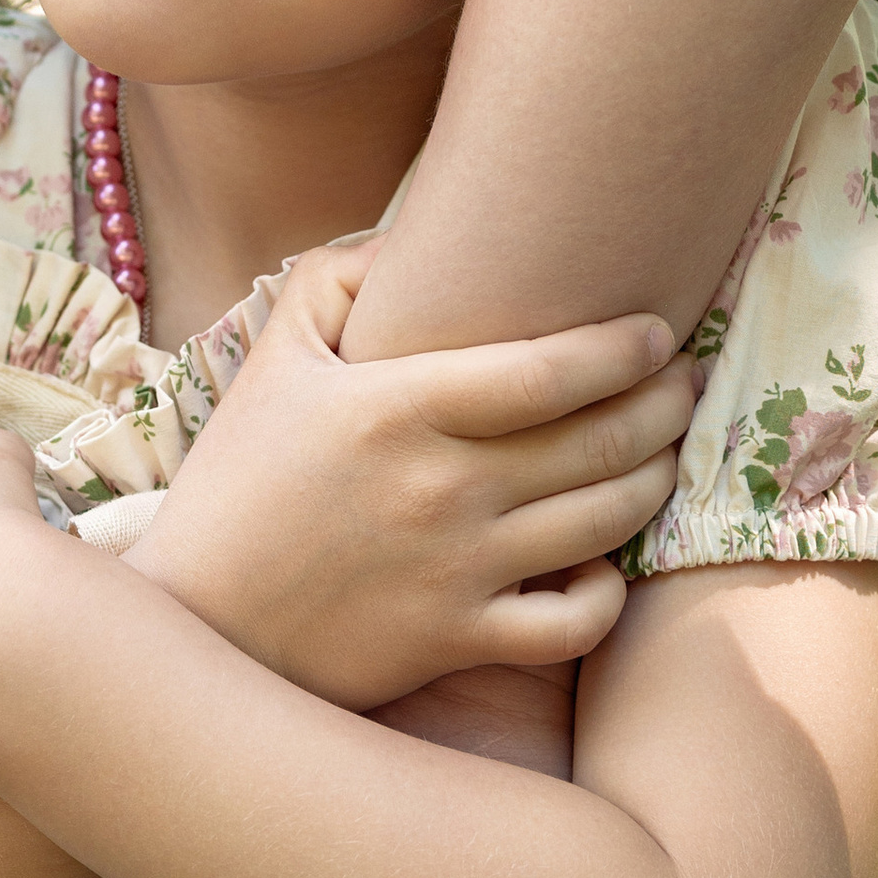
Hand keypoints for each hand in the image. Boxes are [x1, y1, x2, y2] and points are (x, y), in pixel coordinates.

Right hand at [123, 238, 694, 708]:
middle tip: (684, 384)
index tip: (657, 334)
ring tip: (665, 454)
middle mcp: (440, 487)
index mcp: (399, 407)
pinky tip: (603, 564)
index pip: (551, 368)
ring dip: (654, 480)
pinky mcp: (455, 640)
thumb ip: (337, 279)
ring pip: (605, 522)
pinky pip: (572, 623)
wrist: (193, 618)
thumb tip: (416, 237)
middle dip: (664, 405)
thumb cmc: (237, 481)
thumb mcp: (273, 360)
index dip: (625, 348)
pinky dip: (607, 594)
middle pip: (600, 440)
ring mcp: (455, 569)